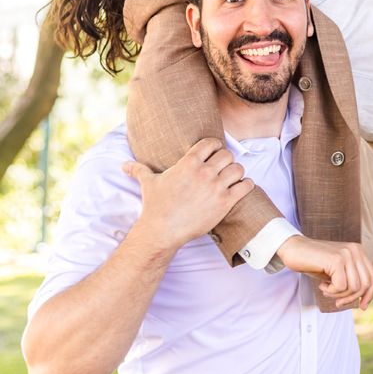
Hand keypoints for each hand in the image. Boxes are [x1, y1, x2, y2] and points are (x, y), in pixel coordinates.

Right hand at [123, 138, 253, 251]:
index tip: (213, 153)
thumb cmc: (156, 206)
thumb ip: (139, 170)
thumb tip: (124, 165)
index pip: (211, 143)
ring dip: (236, 172)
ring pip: (238, 168)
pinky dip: (246, 185)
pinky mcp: (225, 202)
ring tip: (232, 178)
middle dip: (226, 160)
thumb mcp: (148, 183)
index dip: (215, 146)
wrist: (162, 230)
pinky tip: (241, 187)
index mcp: (188, 163)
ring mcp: (216, 187)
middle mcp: (204, 172)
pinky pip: (246, 186)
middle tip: (222, 168)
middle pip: (227, 155)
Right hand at [277, 236, 372, 310]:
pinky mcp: (336, 260)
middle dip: (352, 298)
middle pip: (365, 284)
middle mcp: (355, 250)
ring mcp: (346, 254)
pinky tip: (322, 285)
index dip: (369, 294)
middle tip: (338, 302)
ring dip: (338, 295)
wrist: (293, 249)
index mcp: (358, 251)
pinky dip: (331, 291)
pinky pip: (341, 286)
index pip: (372, 277)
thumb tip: (364, 301)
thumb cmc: (314, 263)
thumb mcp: (337, 271)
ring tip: (326, 289)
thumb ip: (351, 280)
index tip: (362, 307)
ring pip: (353, 287)